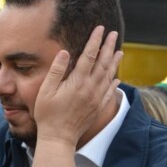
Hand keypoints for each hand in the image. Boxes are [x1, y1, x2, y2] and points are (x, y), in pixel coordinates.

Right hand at [34, 26, 121, 147]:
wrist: (59, 137)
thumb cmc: (47, 114)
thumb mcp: (46, 90)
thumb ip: (56, 70)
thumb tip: (65, 52)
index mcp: (78, 82)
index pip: (89, 56)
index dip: (95, 41)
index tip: (100, 29)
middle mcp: (90, 89)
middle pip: (103, 63)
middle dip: (108, 47)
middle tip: (113, 34)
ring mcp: (96, 99)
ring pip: (109, 76)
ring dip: (114, 62)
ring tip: (120, 51)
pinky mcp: (98, 108)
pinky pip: (110, 92)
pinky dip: (114, 82)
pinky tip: (117, 77)